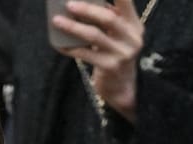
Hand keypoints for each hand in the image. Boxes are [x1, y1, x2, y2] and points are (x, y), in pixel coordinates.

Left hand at [52, 0, 144, 122]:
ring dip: (74, 27)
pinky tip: (60, 44)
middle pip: (108, 18)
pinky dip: (71, 48)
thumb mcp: (119, 35)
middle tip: (69, 4)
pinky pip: (85, 54)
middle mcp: (131, 38)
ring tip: (57, 21)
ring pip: (94, 36)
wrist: (121, 87)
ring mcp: (121, 54)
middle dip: (87, 9)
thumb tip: (85, 1)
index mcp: (134, 25)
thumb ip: (111, 19)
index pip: (126, 1)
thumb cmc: (115, 54)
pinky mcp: (109, 67)